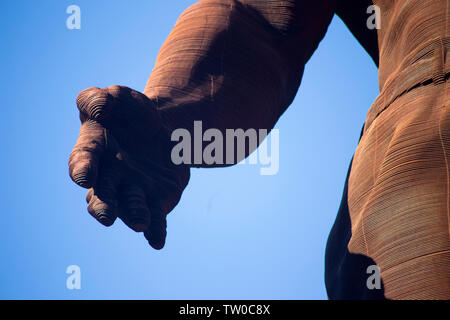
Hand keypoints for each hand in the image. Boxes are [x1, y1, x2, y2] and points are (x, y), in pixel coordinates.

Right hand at [69, 86, 189, 248]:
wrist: (165, 128)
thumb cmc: (133, 114)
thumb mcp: (118, 97)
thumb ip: (101, 98)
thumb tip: (99, 109)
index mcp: (95, 150)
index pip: (84, 159)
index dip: (82, 167)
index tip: (84, 175)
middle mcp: (110, 176)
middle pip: (102, 194)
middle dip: (103, 206)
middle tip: (107, 216)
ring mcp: (133, 190)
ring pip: (130, 208)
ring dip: (134, 216)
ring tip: (141, 224)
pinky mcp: (156, 200)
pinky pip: (156, 217)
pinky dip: (156, 230)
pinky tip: (158, 241)